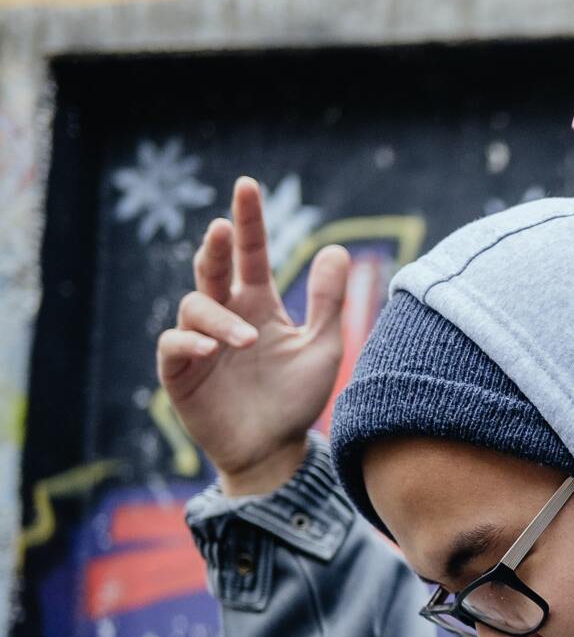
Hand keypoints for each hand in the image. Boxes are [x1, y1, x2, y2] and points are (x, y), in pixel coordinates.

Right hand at [155, 175, 349, 496]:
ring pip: (195, 306)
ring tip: (247, 341)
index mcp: (257, 304)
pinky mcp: (180, 372)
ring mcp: (199, 342)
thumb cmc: (295, 398)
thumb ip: (326, 302)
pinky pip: (174, 346)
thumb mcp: (321, 347)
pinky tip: (210, 348)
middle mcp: (226, 315)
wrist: (275, 451)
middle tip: (223, 229)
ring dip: (220, 318)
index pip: (250, 254)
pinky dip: (189, 343)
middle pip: (212, 268)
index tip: (247, 185)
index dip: (248, 221)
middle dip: (216, 246)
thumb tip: (337, 248)